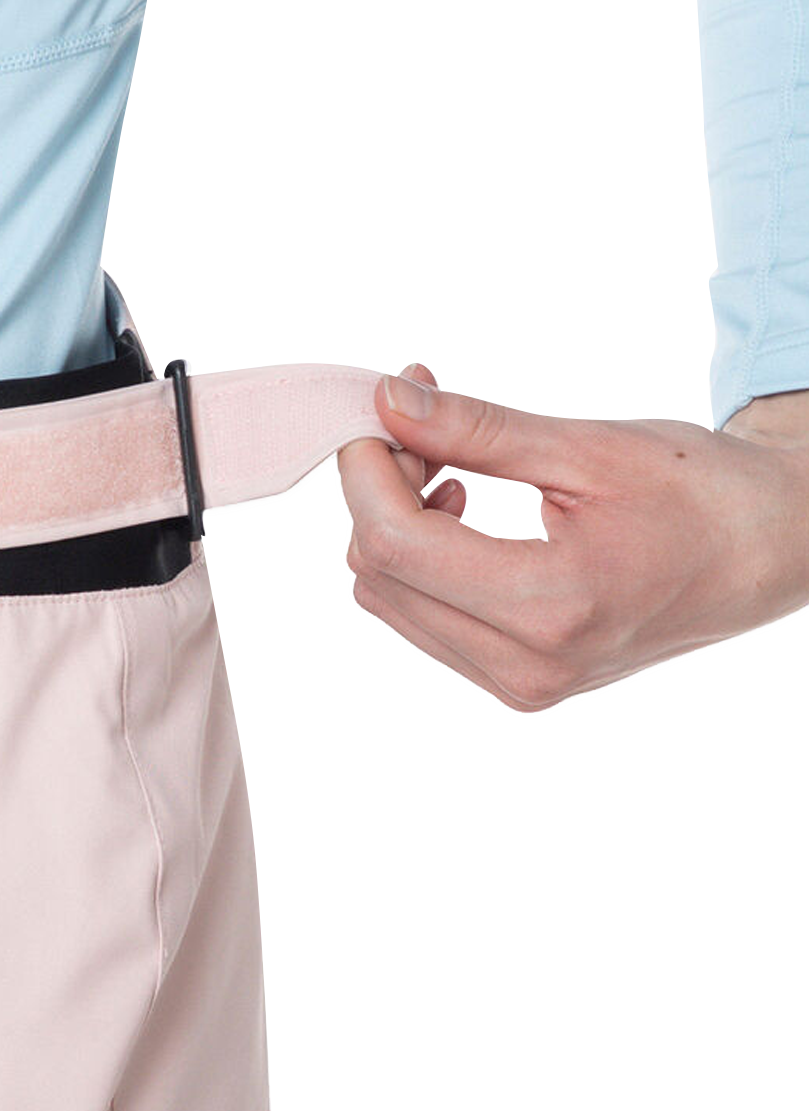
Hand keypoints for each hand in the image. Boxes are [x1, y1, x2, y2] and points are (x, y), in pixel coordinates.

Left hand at [337, 370, 808, 708]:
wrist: (767, 554)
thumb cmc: (700, 494)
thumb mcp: (589, 447)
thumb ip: (479, 430)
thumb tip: (390, 402)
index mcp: (552, 607)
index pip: (398, 545)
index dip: (366, 472)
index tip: (380, 411)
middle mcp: (527, 665)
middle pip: (383, 576)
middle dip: (381, 492)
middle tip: (424, 425)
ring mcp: (520, 684)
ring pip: (394, 601)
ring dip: (397, 525)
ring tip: (452, 467)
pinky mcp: (517, 683)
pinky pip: (425, 618)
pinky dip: (423, 559)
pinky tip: (465, 513)